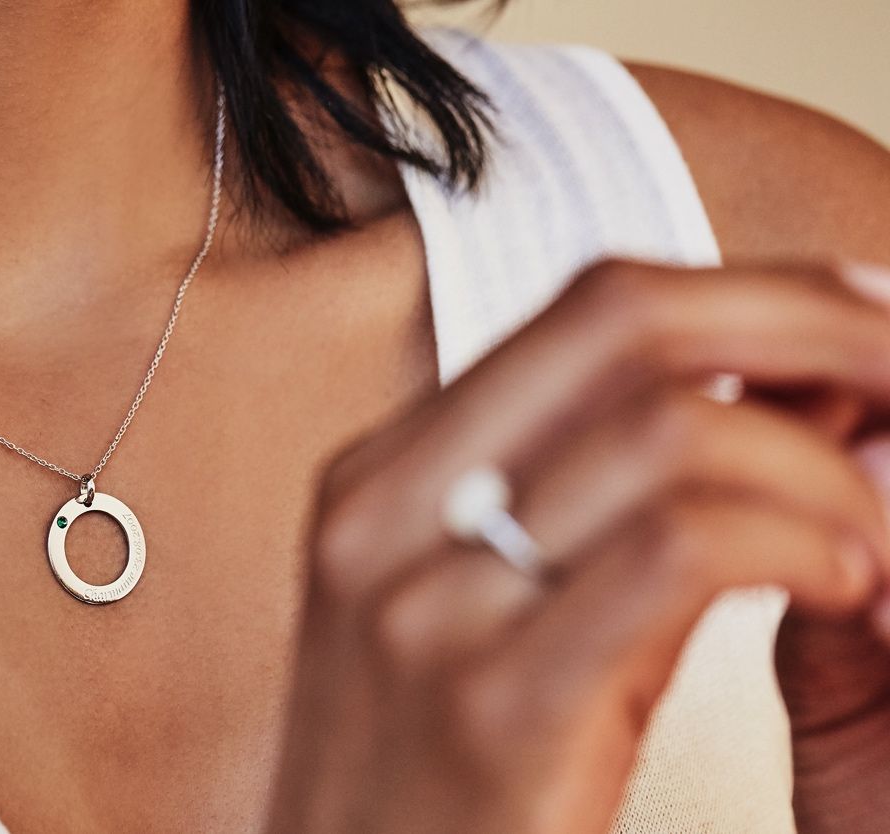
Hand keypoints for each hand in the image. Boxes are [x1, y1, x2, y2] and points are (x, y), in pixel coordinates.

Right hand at [266, 260, 889, 833]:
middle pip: (630, 321)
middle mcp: (386, 514)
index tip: (865, 318)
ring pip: (674, 431)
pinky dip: (802, 543)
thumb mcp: (481, 620)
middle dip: (814, 324)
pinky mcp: (494, 710)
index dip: (762, 293)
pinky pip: (685, 551)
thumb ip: (602, 501)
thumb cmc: (431, 793)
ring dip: (828, 468)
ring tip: (874, 538)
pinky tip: (839, 589)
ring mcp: (429, 608)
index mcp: (381, 478)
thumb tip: (791, 385)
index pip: (594, 306)